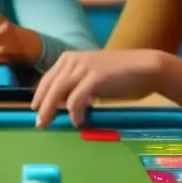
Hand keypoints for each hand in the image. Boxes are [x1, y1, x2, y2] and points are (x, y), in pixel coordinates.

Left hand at [31, 49, 159, 127]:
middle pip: (50, 86)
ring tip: (51, 124)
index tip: (35, 109)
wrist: (146, 68)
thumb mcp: (92, 77)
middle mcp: (74, 60)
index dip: (40, 95)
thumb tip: (62, 103)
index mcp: (71, 58)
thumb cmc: (121, 75)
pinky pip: (76, 99)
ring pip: (59, 92)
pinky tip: (77, 121)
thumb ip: (77, 85)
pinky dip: (74, 112)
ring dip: (52, 110)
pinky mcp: (95, 77)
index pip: (48, 78)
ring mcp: (84, 67)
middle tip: (40, 123)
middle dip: (42, 106)